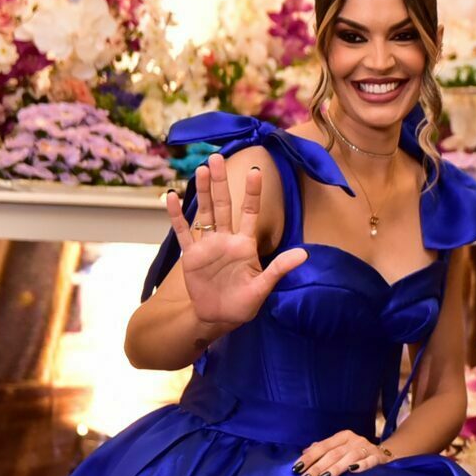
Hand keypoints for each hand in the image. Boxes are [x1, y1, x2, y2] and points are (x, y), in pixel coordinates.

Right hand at [165, 152, 307, 327]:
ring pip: (204, 213)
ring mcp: (207, 245)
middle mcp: (226, 239)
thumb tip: (304, 254)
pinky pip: (184, 232)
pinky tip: (170, 197)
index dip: (251, 193)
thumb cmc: (243, 303)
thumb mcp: (263, 287)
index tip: (255, 172)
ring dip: (201, 192)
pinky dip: (177, 216)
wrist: (218, 318)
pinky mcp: (191, 255)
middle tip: (217, 157)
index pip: (249, 212)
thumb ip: (279, 269)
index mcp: (245, 244)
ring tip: (200, 170)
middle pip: (223, 205)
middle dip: (220, 182)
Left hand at [292, 429, 389, 475]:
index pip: (322, 447)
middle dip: (317, 467)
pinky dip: (361, 465)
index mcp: (342, 436)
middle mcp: (353, 440)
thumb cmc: (356, 451)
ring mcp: (366, 448)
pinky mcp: (378, 457)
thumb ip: (323, 449)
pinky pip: (369, 461)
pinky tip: (352, 470)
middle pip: (333, 454)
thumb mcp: (339, 447)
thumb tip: (304, 452)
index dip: (309, 458)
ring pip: (348, 457)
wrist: (384, 452)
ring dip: (335, 468)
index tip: (296, 469)